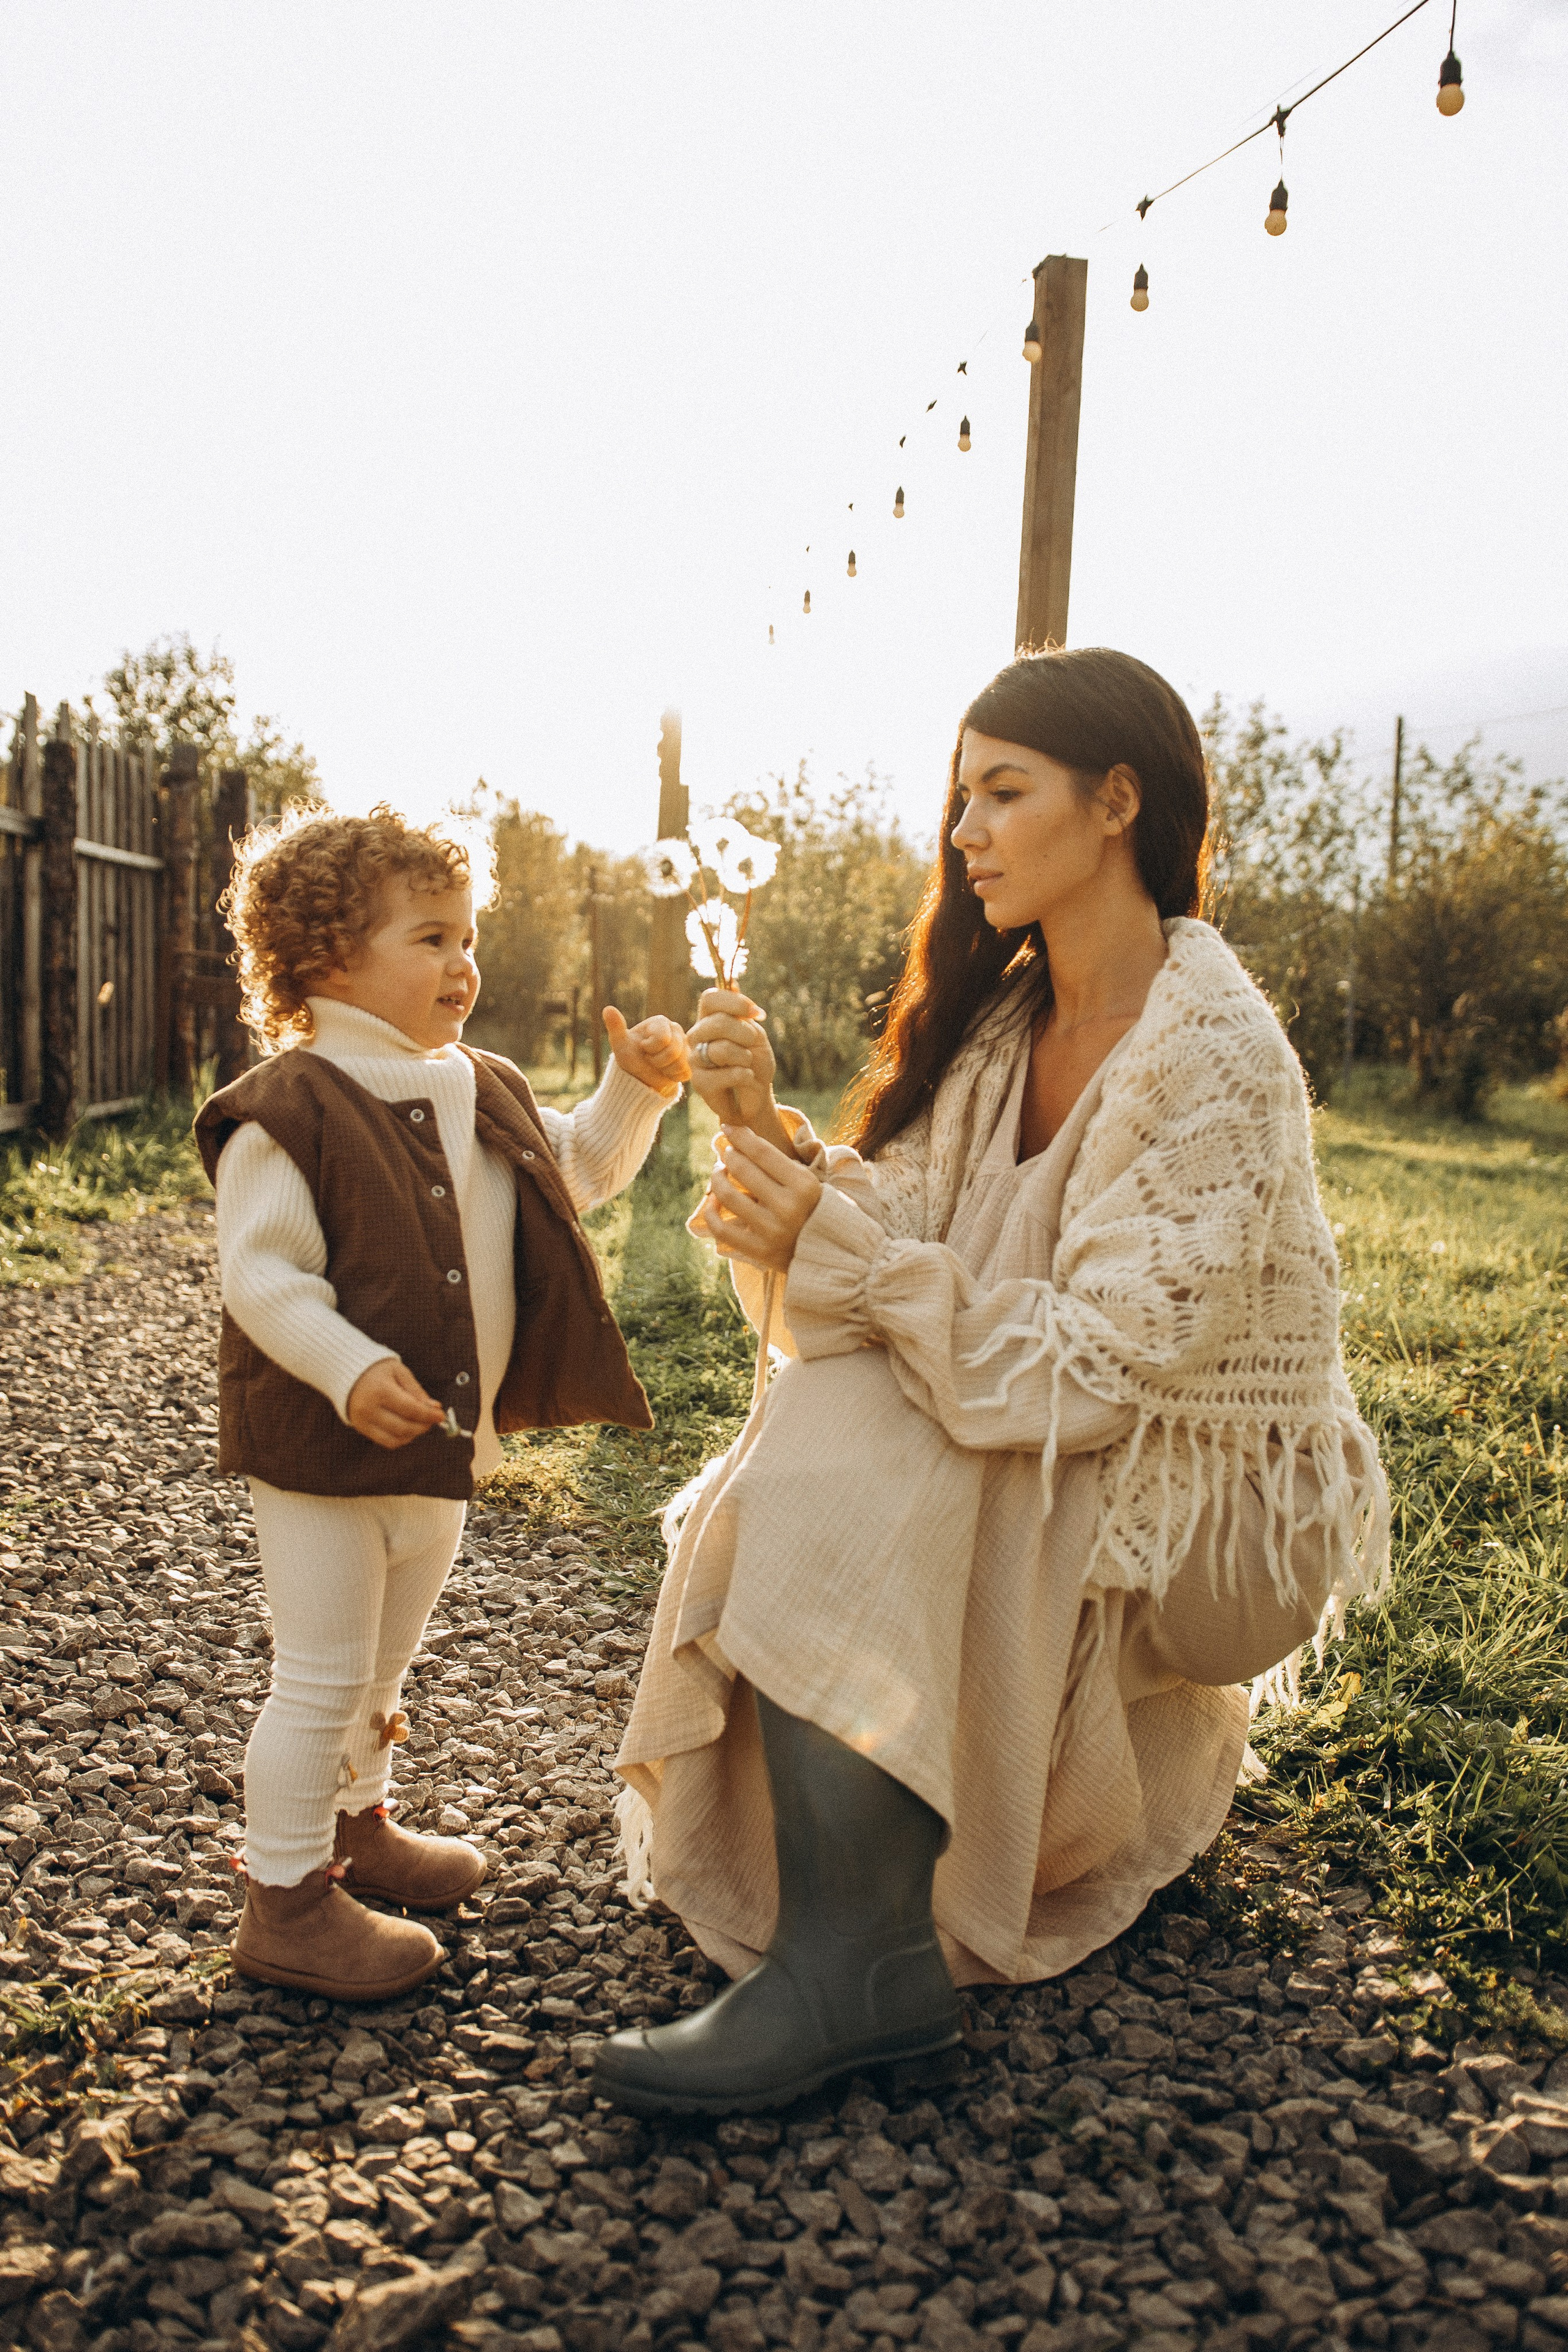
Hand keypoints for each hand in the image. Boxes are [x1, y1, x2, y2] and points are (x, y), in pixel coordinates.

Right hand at [347, 1360, 445, 1448]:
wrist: (347, 1371)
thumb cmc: (376, 1369)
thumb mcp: (399, 1371)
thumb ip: (416, 1390)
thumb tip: (433, 1407)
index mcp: (380, 1391)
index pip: (410, 1409)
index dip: (428, 1415)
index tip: (441, 1415)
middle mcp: (369, 1409)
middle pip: (404, 1427)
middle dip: (423, 1426)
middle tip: (432, 1419)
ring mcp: (363, 1421)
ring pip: (395, 1438)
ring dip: (413, 1434)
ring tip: (420, 1423)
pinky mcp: (361, 1428)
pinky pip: (385, 1442)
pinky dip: (401, 1438)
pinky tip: (408, 1428)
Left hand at [604, 1007, 688, 1098]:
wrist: (639, 1075)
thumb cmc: (630, 1055)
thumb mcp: (620, 1043)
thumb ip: (616, 1026)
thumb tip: (607, 1009)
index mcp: (661, 1022)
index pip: (662, 1039)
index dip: (650, 1049)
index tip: (643, 1048)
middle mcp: (676, 1030)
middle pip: (673, 1051)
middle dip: (657, 1061)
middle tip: (650, 1059)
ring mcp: (685, 1046)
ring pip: (681, 1063)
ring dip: (665, 1069)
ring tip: (657, 1065)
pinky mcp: (689, 1062)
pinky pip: (685, 1073)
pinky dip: (672, 1076)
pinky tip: (665, 1071)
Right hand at [685, 989, 789, 1146]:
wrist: (755, 1095)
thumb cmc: (753, 1063)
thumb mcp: (754, 1034)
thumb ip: (742, 1014)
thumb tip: (734, 984)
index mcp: (709, 1020)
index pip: (710, 998)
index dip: (735, 1002)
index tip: (756, 1013)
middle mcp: (697, 1036)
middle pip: (718, 1022)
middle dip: (745, 1034)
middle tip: (752, 1044)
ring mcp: (695, 1059)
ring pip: (722, 1049)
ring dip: (745, 1057)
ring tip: (746, 1065)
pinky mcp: (699, 1082)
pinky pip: (728, 1073)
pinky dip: (745, 1076)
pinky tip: (745, 1079)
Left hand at [688, 1125, 821, 1273]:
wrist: (832, 1255)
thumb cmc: (816, 1210)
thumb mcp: (811, 1183)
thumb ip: (781, 1165)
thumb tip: (743, 1138)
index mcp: (805, 1186)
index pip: (762, 1152)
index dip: (740, 1135)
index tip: (728, 1127)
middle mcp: (788, 1207)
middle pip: (742, 1169)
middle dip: (729, 1155)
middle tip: (727, 1152)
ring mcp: (772, 1231)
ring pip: (728, 1196)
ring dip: (717, 1178)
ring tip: (719, 1172)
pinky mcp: (760, 1251)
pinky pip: (722, 1229)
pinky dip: (711, 1213)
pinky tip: (713, 1202)